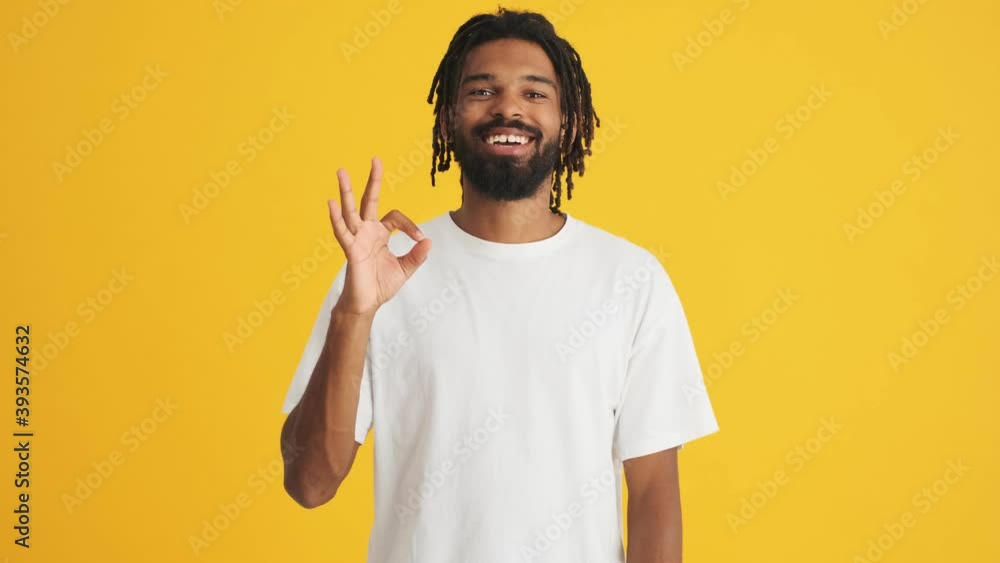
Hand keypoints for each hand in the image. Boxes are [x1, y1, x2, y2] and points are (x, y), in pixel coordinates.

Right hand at [327, 157, 431, 315]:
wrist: (367, 304)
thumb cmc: (381, 285)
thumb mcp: (405, 269)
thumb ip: (416, 256)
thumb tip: (428, 241)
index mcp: (380, 233)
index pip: (396, 217)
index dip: (410, 225)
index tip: (419, 239)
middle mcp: (367, 231)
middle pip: (368, 200)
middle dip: (373, 180)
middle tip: (376, 159)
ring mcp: (357, 238)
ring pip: (350, 210)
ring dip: (346, 191)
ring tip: (342, 171)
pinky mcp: (350, 250)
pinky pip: (342, 232)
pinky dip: (336, 218)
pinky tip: (331, 203)